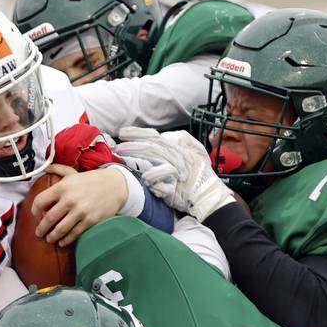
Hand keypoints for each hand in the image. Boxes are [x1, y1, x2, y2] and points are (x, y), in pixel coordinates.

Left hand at [32, 163, 126, 245]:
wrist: (115, 186)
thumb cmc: (92, 180)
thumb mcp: (73, 172)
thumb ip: (58, 169)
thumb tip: (46, 168)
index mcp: (62, 187)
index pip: (40, 201)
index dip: (34, 211)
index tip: (35, 216)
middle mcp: (69, 199)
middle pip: (48, 219)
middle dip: (41, 228)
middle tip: (39, 233)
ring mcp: (80, 211)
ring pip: (60, 229)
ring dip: (52, 236)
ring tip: (50, 239)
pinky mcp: (90, 221)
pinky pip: (74, 234)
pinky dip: (66, 240)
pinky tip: (62, 242)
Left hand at [117, 128, 233, 220]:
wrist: (208, 194)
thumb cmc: (200, 173)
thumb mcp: (196, 151)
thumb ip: (182, 140)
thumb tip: (168, 135)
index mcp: (177, 148)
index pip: (154, 136)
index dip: (138, 133)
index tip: (122, 132)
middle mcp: (175, 157)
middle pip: (150, 148)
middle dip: (132, 145)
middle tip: (117, 146)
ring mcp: (175, 172)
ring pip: (154, 161)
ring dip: (137, 159)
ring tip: (123, 157)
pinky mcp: (174, 187)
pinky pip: (163, 180)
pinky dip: (154, 177)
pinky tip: (144, 177)